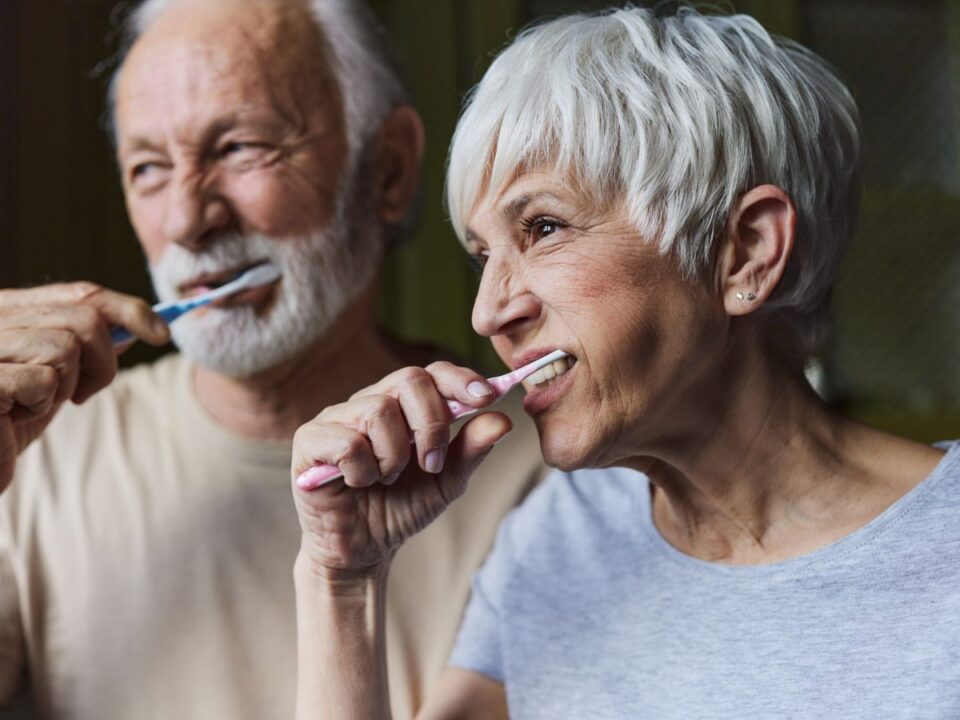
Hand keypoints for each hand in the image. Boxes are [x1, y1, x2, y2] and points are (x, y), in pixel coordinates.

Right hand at [0, 282, 169, 492]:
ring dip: (65, 386)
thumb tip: (136, 327)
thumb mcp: (55, 375)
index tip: (160, 331)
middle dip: (101, 363)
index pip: (81, 294)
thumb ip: (85, 347)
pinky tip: (13, 415)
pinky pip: (43, 380)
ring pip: (66, 347)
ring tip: (33, 403)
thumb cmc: (6, 420)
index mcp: (10, 308)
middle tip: (81, 394)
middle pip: (85, 319)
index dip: (128, 309)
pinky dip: (40, 405)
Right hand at [291, 362, 511, 576]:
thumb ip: (471, 450)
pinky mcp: (309, 441)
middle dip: (430, 424)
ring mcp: (336, 417)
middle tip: (430, 464)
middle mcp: (369, 401)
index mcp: (403, 405)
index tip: (487, 397)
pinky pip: (347, 442)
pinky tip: (358, 484)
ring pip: (378, 411)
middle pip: (409, 380)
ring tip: (388, 478)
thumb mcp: (446, 481)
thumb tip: (502, 419)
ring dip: (394, 455)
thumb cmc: (401, 507)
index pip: (432, 372)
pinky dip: (363, 470)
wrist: (362, 550)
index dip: (460, 379)